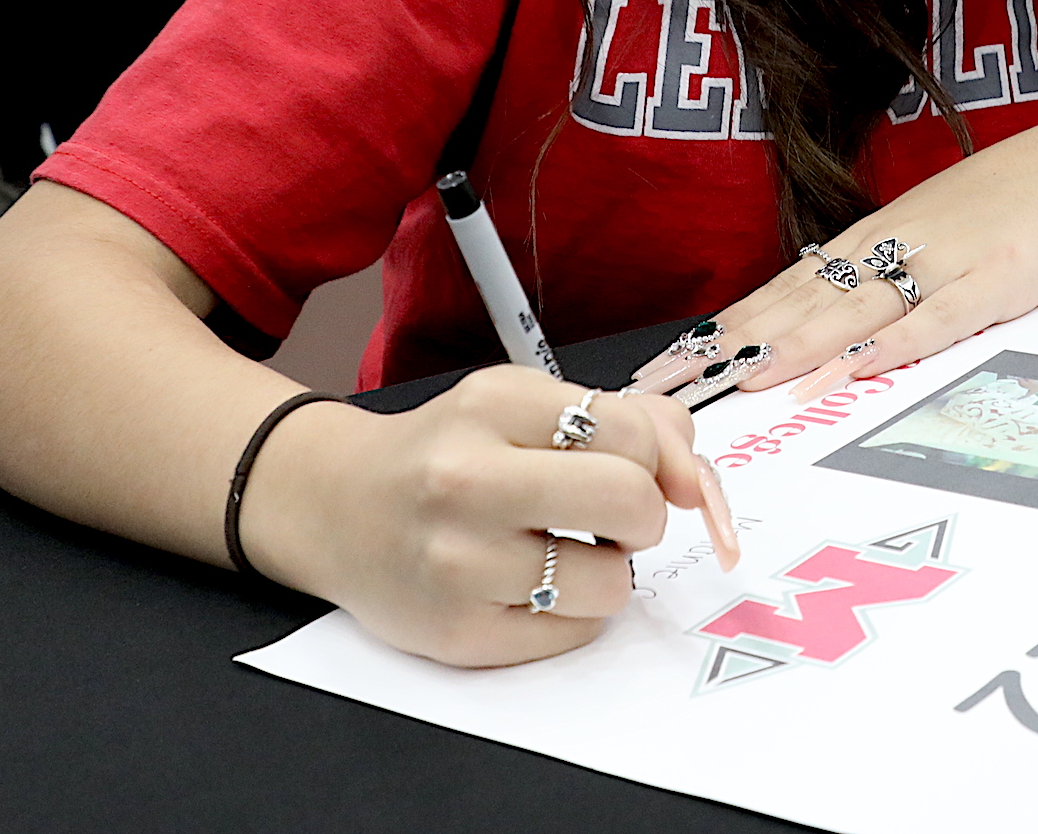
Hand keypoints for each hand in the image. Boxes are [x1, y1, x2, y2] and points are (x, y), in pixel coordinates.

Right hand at [238, 365, 713, 667]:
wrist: (339, 508)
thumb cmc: (451, 451)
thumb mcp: (527, 403)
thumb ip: (630, 420)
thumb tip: (698, 481)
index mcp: (493, 406)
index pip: (632, 432)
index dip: (653, 456)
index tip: (628, 466)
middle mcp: (467, 480)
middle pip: (630, 503)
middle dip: (643, 515)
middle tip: (613, 515)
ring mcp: (458, 563)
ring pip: (610, 582)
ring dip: (606, 570)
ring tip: (560, 550)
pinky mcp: (458, 633)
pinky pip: (574, 632)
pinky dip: (572, 612)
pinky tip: (530, 584)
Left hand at [637, 147, 1037, 401]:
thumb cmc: (1004, 208)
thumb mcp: (926, 236)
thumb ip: (873, 280)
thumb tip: (812, 326)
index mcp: (870, 243)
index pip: (781, 292)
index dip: (723, 329)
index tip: (668, 364)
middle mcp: (892, 250)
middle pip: (800, 305)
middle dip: (734, 347)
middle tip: (676, 385)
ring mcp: (942, 263)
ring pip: (855, 311)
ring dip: (796, 347)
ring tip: (744, 379)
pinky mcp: (993, 280)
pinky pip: (935, 318)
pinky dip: (892, 344)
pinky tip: (855, 368)